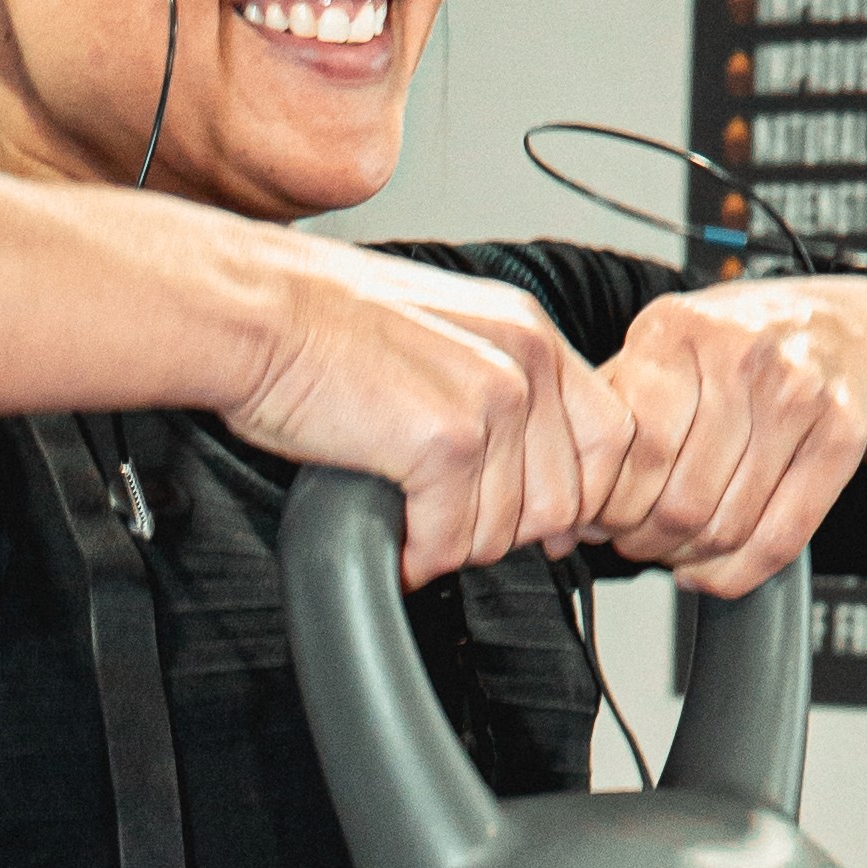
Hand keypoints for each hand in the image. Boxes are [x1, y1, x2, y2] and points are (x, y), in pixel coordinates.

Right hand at [219, 235, 630, 583]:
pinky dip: (414, 555)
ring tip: (405, 518)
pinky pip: (451, 543)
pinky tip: (387, 533)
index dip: (575, 496)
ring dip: (451, 543)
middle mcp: (524, 360)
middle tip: (443, 521)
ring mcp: (492, 400)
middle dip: (500, 530)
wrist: (256, 312)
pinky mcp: (447, 443)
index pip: (610, 438)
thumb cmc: (321, 326)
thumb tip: (525, 474)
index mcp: (528, 332)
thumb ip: (499, 391)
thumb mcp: (441, 338)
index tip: (534, 523)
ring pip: (504, 532)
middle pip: (563, 502)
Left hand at [587, 282, 866, 596]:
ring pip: (728, 527)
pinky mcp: (840, 435)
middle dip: (647, 541)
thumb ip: (603, 428)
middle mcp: (741, 355)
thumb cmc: (726, 351)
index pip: (637, 452)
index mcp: (676, 331)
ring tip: (674, 551)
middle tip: (636, 543)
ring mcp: (798, 394)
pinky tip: (713, 569)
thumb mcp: (654, 361)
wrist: (827, 330)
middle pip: (681, 500)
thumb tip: (562, 522)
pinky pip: (781, 539)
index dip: (613, 508)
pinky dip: (738, 574)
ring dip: (690, 560)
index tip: (603, 524)